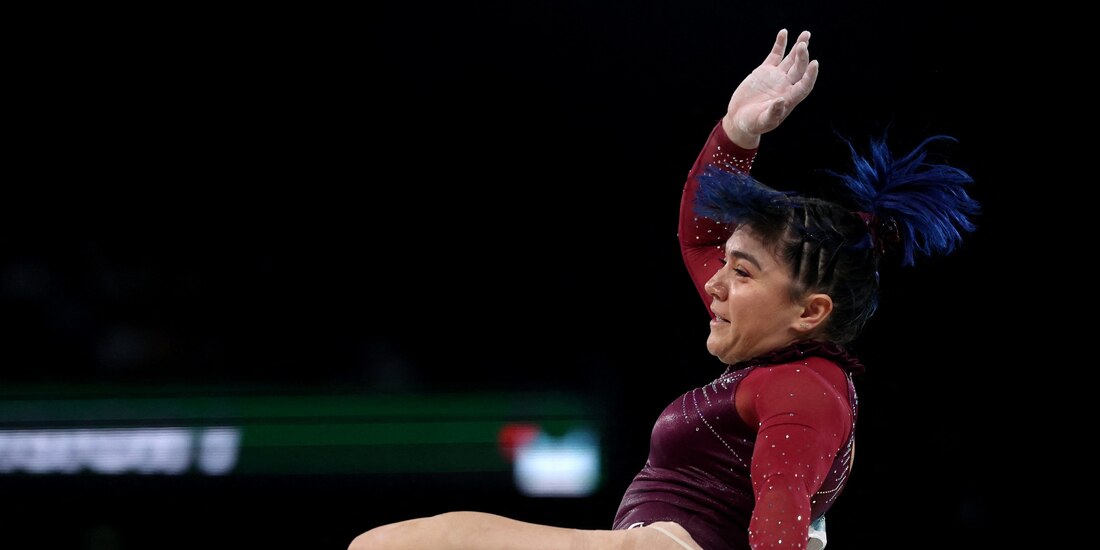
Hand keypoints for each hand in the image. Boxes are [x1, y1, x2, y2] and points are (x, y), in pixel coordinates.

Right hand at [722, 29, 818, 148]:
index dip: (810, 75)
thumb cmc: (752, 124)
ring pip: (791, 59)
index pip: (804, 85)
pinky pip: (775, 55)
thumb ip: (772, 113)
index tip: (814, 64)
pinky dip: (780, 44)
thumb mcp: (761, 121)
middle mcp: (786, 86)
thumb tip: (781, 101)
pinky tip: (784, 33)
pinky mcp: (765, 71)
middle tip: (803, 45)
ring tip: (806, 34)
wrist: (739, 118)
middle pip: (799, 69)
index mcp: (789, 99)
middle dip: (802, 57)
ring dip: (798, 47)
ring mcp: (777, 77)